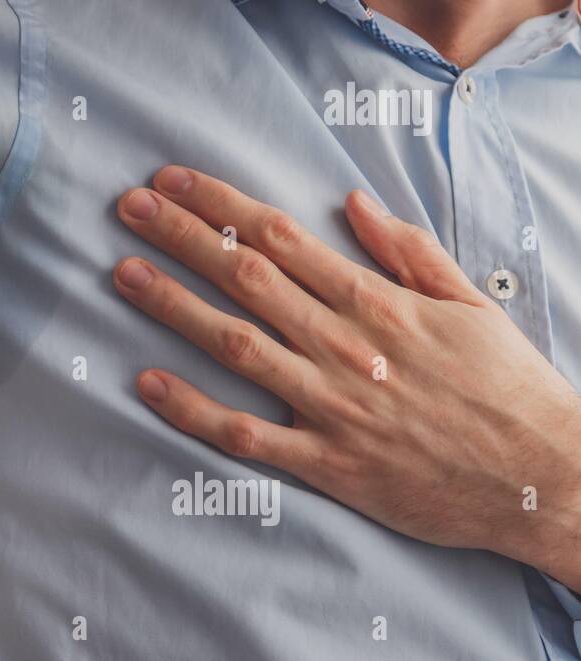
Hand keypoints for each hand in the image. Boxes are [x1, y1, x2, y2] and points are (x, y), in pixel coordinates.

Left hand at [113, 165, 580, 590]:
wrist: (545, 481)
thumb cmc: (509, 387)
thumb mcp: (471, 304)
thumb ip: (408, 251)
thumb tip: (353, 201)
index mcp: (377, 302)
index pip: (282, 236)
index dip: (220, 203)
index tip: (173, 179)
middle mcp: (345, 346)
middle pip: (246, 277)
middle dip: (182, 236)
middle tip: (128, 206)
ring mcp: (331, 405)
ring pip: (236, 345)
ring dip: (174, 306)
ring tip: (122, 273)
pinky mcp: (327, 464)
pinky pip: (246, 435)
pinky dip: (194, 410)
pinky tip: (148, 383)